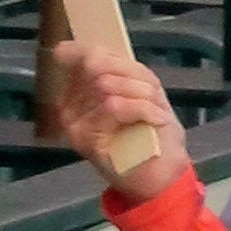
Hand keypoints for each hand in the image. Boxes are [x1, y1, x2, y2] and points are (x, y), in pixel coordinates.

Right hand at [54, 52, 186, 198]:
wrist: (160, 180)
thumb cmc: (152, 134)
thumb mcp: (142, 93)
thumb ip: (123, 70)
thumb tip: (98, 52)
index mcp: (79, 92)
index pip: (81, 55)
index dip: (105, 51)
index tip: (126, 66)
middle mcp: (69, 107)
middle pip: (98, 66)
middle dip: (134, 75)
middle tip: (154, 94)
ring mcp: (76, 124)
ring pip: (107, 85)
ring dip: (143, 94)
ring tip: (158, 112)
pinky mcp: (88, 139)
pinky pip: (115, 107)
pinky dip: (145, 109)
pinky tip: (159, 120)